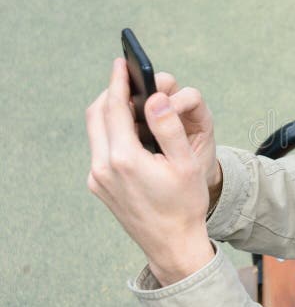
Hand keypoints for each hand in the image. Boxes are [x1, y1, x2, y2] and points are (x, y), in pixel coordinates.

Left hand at [86, 58, 213, 284]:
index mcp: (125, 159)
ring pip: (96, 131)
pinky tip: (131, 130)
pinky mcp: (99, 186)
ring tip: (130, 100)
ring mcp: (98, 178)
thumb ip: (168, 127)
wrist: (173, 244)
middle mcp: (104, 168)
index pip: (115, 108)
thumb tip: (154, 98)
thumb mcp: (185, 163)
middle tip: (127, 77)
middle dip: (110, 92)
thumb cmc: (185, 204)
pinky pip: (100, 148)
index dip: (118, 82)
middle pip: (97, 115)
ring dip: (109, 111)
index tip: (122, 62)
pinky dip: (111, 131)